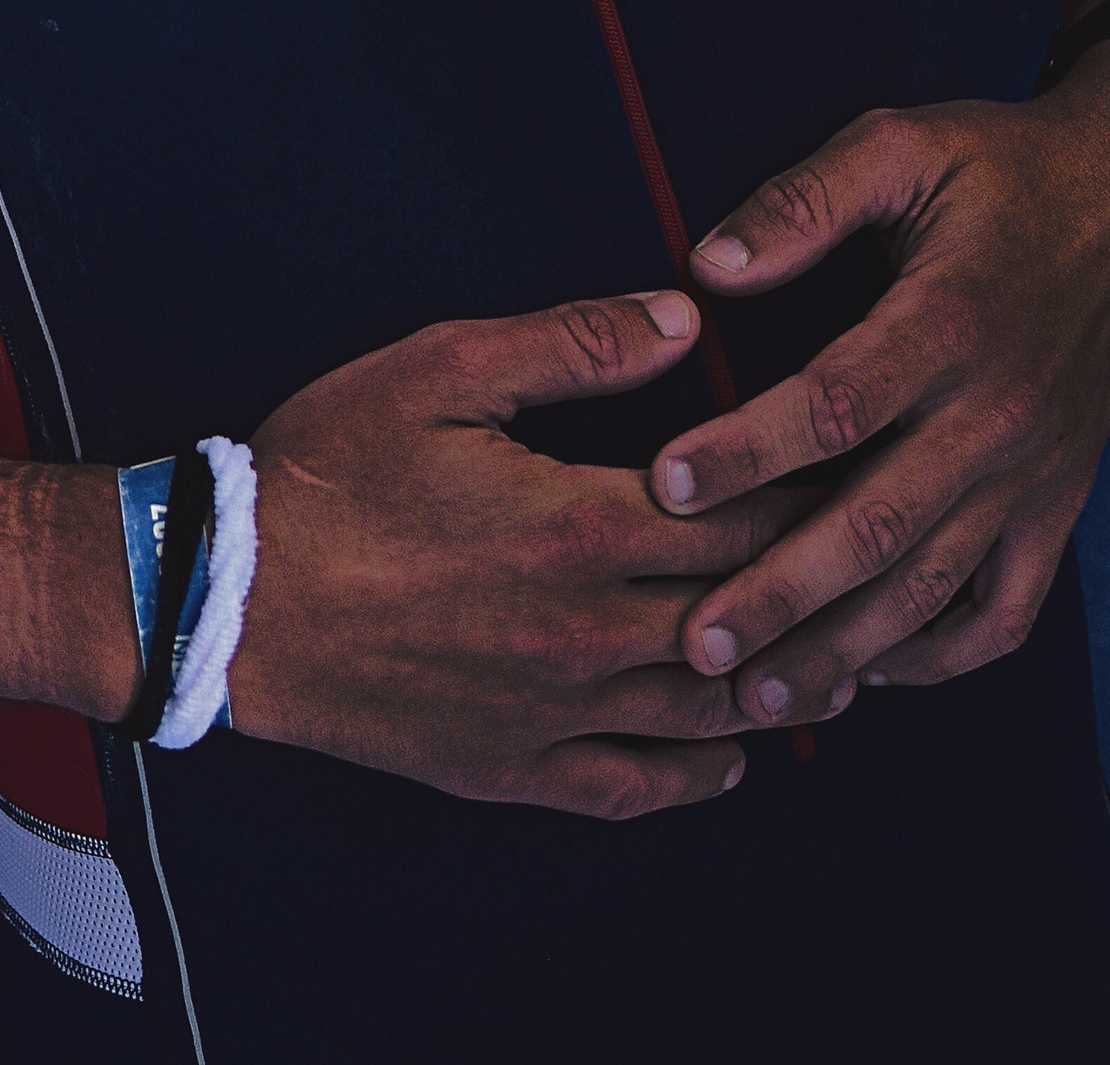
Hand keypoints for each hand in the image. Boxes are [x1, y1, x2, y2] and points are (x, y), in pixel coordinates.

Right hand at [227, 287, 832, 817]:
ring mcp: (554, 713)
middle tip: (881, 558)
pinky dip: (703, 772)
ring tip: (840, 655)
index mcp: (580, 527)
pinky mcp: (514, 769)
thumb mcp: (442, 369)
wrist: (228, 600)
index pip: (747, 515)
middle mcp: (587, 634)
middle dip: (824, 586)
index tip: (865, 464)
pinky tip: (734, 748)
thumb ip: (575, 342)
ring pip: (711, 712)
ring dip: (784, 683)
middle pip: (748, 616)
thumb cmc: (329, 470)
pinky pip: (638, 788)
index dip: (819, 489)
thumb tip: (689, 321)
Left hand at [649, 47, 1109, 724]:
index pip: (836, 404)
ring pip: (931, 589)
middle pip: (877, 526)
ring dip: (843, 651)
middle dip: (779, 594)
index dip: (746, 450)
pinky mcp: (1056, 509)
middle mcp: (997, 416)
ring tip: (760, 699)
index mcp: (952, 322)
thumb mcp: (902, 145)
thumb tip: (706, 267)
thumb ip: (804, 201)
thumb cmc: (1003, 169)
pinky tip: (868, 673)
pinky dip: (937, 658)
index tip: (664, 483)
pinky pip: (1004, 614)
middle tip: (694, 643)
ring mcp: (1033, 475)